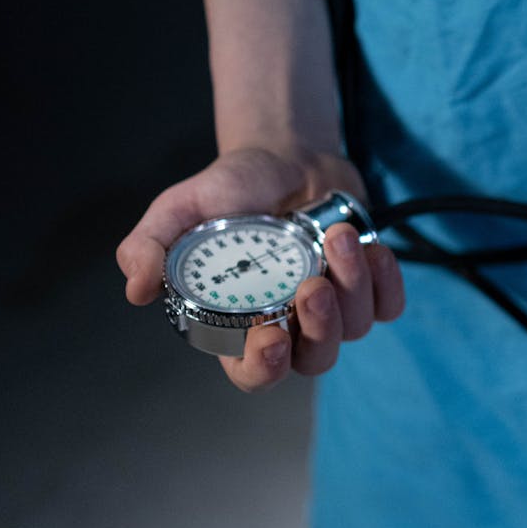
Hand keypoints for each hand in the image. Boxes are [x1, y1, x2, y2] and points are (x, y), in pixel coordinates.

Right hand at [116, 147, 404, 390]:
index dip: (263, 367)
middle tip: (312, 286)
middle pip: (314, 359)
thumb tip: (136, 290)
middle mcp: (291, 323)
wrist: (286, 155)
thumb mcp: (180, 208)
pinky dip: (387, 282)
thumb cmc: (232, 190)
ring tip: (337, 235)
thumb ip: (150, 245)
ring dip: (353, 286)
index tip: (270, 335)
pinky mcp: (369, 284)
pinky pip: (389, 305)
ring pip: (355, 327)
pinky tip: (372, 249)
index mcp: (241, 323)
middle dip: (319, 329)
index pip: (254, 372)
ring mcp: (335, 307)